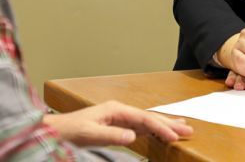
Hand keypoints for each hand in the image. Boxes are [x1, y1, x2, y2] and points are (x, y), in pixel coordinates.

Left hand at [44, 100, 192, 146]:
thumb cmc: (70, 130)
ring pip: (146, 122)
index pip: (143, 118)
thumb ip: (112, 134)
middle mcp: (119, 110)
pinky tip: (160, 133)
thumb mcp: (90, 134)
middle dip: (169, 123)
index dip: (160, 127)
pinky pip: (139, 128)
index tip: (174, 136)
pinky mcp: (116, 126)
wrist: (55, 131)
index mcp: (115, 109)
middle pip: (149, 117)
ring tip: (181, 128)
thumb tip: (133, 135)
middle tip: (188, 129)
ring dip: (163, 126)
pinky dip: (153, 130)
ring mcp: (118, 118)